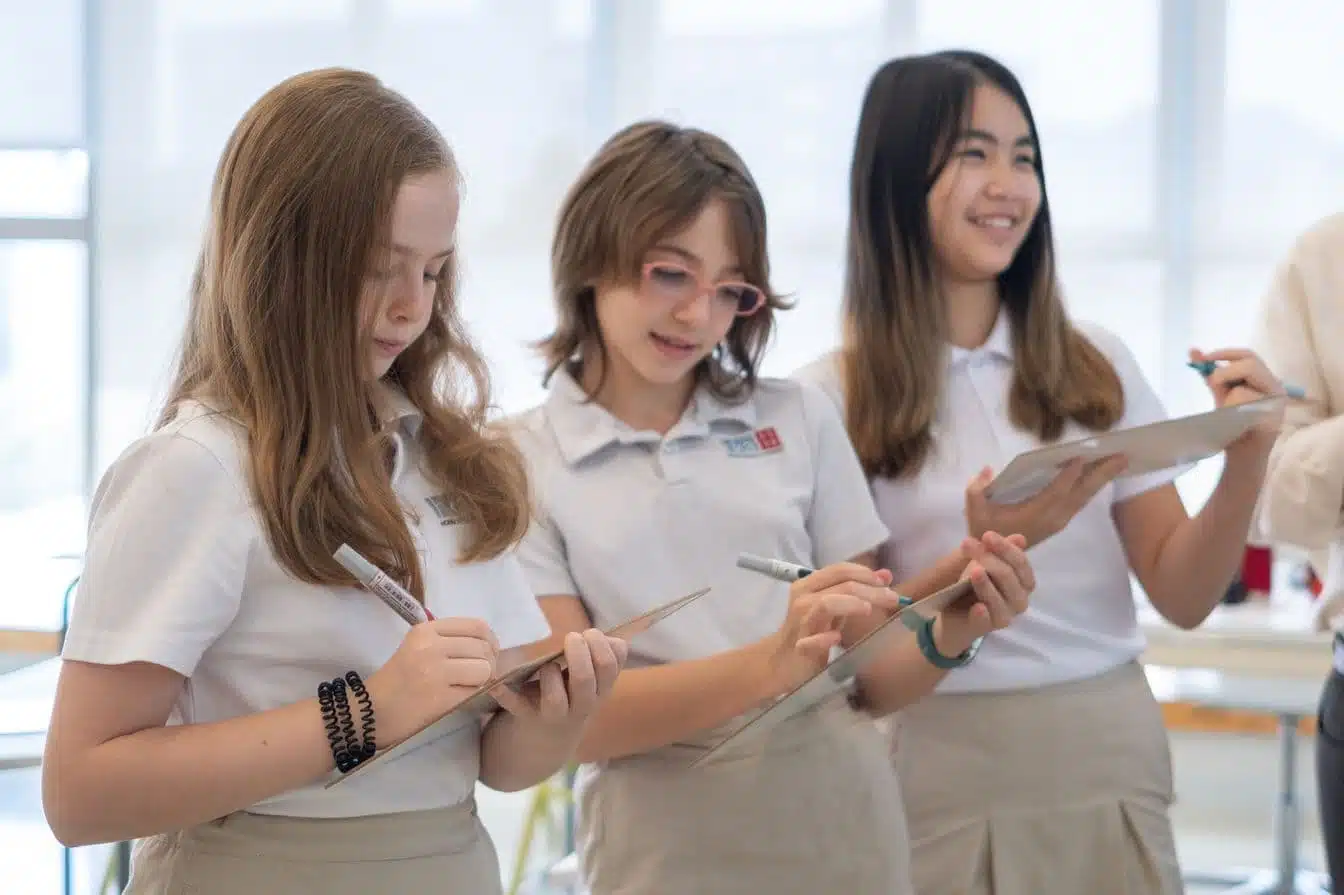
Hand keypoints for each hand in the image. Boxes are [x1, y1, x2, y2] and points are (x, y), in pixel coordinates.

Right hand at [366, 617, 498, 746]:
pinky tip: (459, 697)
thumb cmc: (396, 680)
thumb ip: (448, 640)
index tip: (487, 653)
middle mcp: (431, 647)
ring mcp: (436, 672)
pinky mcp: (440, 698)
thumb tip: (487, 645)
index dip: (490, 641)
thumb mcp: (417, 647)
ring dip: (483, 680)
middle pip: (483, 648)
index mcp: (425, 630)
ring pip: (484, 669)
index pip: (476, 626)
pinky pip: (475, 691)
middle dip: (489, 663)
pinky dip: (473, 695)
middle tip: (480, 675)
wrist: (369, 712)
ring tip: (468, 686)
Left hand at [490, 630, 628, 731]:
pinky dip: (506, 696)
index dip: (601, 645)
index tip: (589, 633)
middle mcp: (580, 705)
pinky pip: (517, 708)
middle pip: (585, 680)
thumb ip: (604, 661)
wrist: (544, 744)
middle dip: (578, 654)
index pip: (610, 668)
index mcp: (598, 691)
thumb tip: (616, 640)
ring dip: (550, 675)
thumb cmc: (570, 700)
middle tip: (572, 637)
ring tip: (548, 665)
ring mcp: (554, 715)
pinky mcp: (527, 718)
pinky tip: (497, 685)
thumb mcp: (592, 683)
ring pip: (556, 700)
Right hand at [765, 562, 903, 693]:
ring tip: (868, 610)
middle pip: (840, 585)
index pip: (839, 570)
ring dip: (851, 604)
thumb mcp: (836, 607)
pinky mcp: (800, 646)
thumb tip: (885, 575)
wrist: (783, 661)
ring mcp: (800, 621)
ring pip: (827, 604)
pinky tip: (836, 639)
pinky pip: (811, 640)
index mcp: (809, 584)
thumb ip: (857, 591)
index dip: (865, 573)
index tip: (886, 582)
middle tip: (892, 599)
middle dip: (870, 590)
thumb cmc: (813, 630)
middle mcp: (802, 597)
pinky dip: (825, 638)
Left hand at [932, 532, 1035, 655]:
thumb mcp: (982, 562)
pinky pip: (987, 621)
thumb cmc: (973, 584)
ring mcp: (1004, 616)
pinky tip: (978, 607)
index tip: (986, 535)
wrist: (953, 612)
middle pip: (1008, 576)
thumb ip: (998, 551)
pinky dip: (983, 614)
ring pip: (999, 599)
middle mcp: (1019, 600)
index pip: (1020, 563)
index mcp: (1023, 582)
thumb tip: (1019, 538)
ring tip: (974, 571)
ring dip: (986, 584)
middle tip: (967, 544)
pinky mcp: (986, 629)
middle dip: (988, 558)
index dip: (1005, 548)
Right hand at [965, 456, 1127, 547]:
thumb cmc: (985, 530)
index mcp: (1033, 514)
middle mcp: (1052, 518)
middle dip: (1102, 474)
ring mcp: (1059, 521)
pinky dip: (1094, 486)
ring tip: (1121, 461)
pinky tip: (1103, 475)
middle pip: (1081, 494)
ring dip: (1103, 479)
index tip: (1082, 456)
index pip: (1056, 492)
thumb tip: (987, 469)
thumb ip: (976, 488)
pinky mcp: (1061, 520)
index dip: (1069, 475)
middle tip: (1122, 456)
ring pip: (1084, 497)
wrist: (996, 557)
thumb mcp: (974, 509)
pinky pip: (1081, 501)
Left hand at [1190, 347, 1285, 452]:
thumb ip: (1211, 373)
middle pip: (1250, 364)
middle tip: (1212, 383)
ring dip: (1227, 398)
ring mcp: (1276, 403)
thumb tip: (1193, 351)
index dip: (1225, 353)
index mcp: (1264, 379)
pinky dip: (1231, 412)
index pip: (1248, 355)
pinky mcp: (1271, 420)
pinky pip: (1243, 409)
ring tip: (1227, 411)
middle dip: (1225, 372)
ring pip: (1243, 388)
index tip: (1204, 358)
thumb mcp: (1222, 394)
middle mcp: (1276, 387)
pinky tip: (1234, 422)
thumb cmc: (1233, 423)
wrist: (1242, 454)